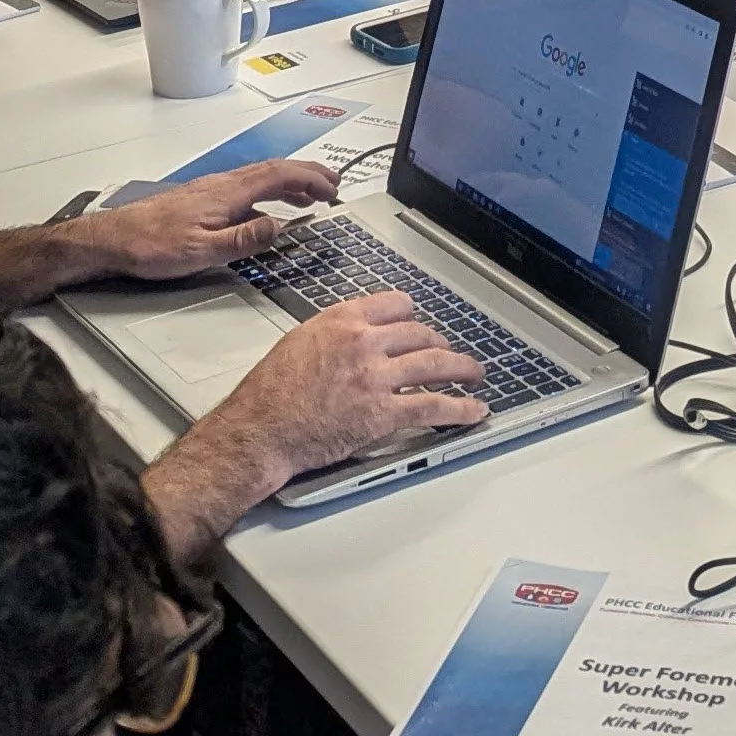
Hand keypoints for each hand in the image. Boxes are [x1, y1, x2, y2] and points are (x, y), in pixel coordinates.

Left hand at [71, 158, 342, 280]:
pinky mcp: (200, 199)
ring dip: (288, 183)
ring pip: (259, 177)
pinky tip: (266, 210)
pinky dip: (267, 192)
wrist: (111, 239)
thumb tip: (278, 226)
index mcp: (226, 193)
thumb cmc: (149, 246)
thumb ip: (242, 240)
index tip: (332, 188)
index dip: (310, 179)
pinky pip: (245, 187)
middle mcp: (220, 184)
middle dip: (306, 175)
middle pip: (273, 170)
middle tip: (331, 186)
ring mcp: (210, 190)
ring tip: (309, 196)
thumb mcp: (200, 252)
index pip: (279, 176)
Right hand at [196, 291, 488, 469]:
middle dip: (441, 343)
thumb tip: (354, 335)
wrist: (260, 431)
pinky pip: (433, 407)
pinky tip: (473, 410)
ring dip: (462, 369)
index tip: (419, 323)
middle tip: (449, 353)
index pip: (395, 304)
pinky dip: (461, 409)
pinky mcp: (383, 413)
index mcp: (342, 320)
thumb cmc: (269, 394)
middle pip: (420, 334)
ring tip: (475, 373)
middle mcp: (364, 343)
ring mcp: (376, 377)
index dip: (413, 317)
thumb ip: (334, 334)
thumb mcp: (299, 342)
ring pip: (435, 365)